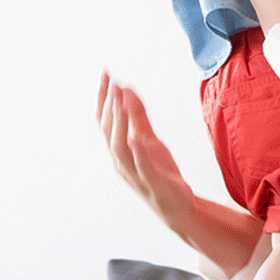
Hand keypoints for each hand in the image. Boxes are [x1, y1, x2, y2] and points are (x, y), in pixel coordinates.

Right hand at [96, 70, 195, 230]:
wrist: (175, 205)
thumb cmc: (159, 172)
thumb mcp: (149, 138)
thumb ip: (137, 116)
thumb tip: (126, 91)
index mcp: (119, 150)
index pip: (104, 120)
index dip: (104, 98)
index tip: (105, 75)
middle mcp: (121, 161)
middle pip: (108, 131)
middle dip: (108, 106)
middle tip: (111, 83)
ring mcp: (135, 172)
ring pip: (120, 148)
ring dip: (119, 124)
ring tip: (120, 103)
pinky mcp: (152, 182)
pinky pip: (141, 166)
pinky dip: (137, 151)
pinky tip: (136, 138)